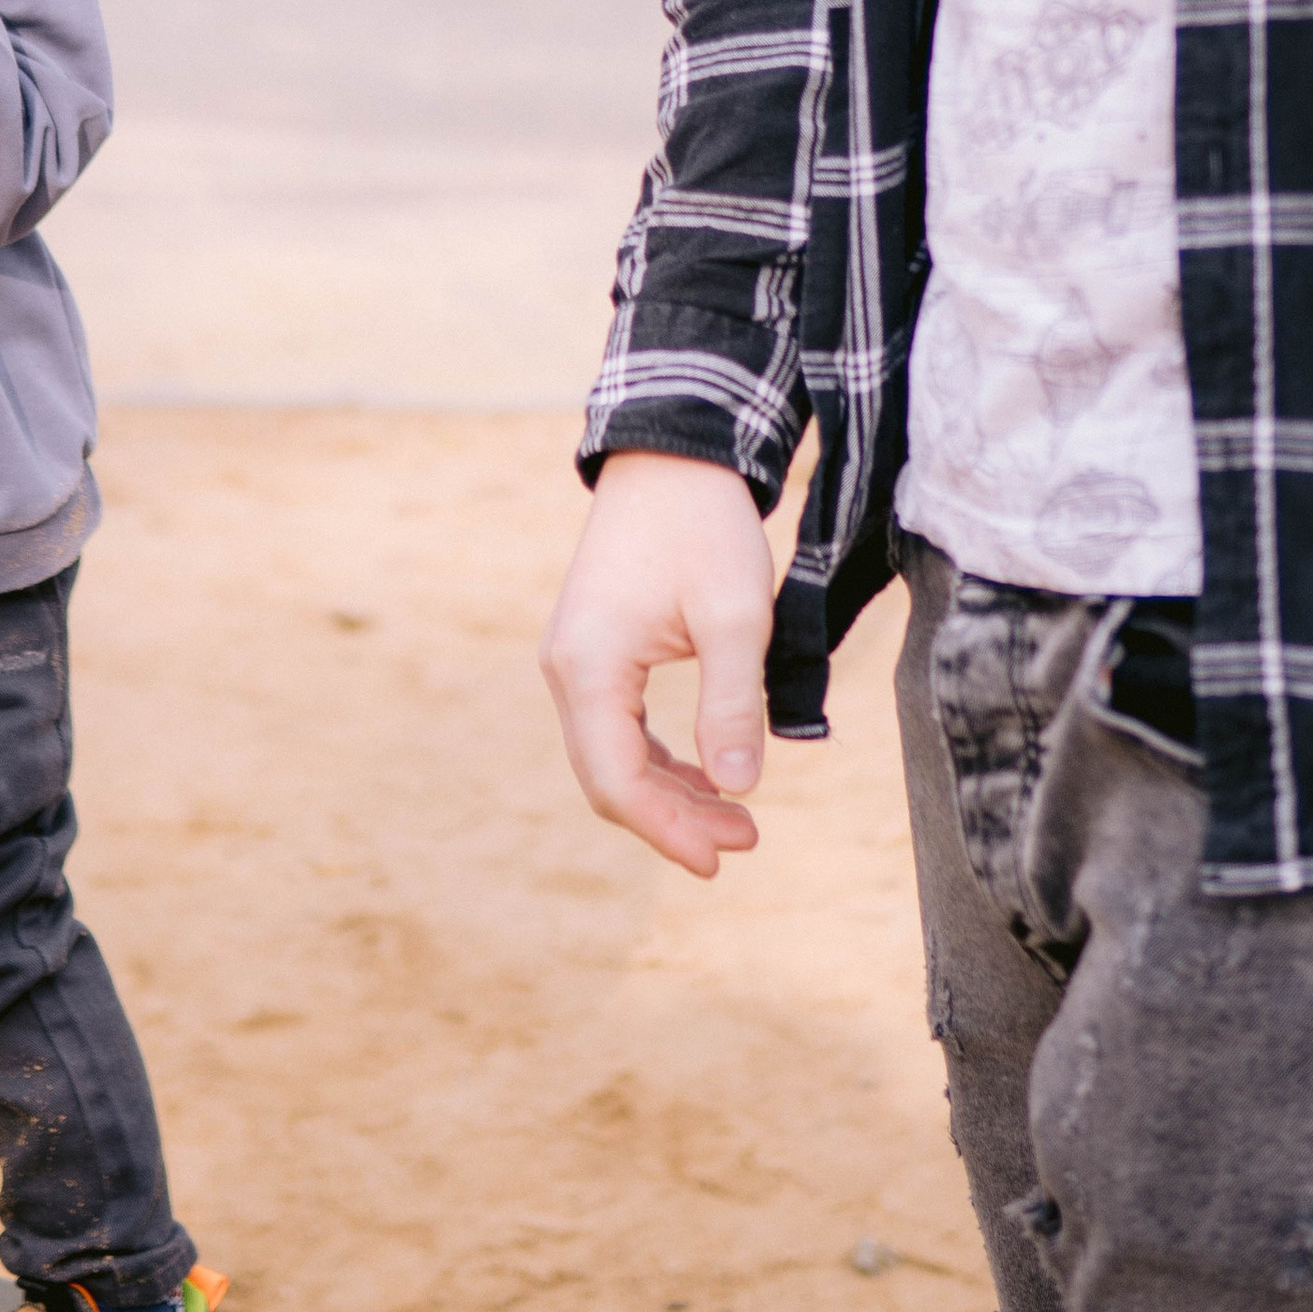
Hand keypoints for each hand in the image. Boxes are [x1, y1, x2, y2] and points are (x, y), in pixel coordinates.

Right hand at [540, 449, 774, 878]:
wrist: (671, 454)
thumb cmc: (703, 526)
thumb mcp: (733, 615)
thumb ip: (732, 702)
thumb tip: (739, 786)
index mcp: (589, 666)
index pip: (616, 780)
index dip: (667, 830)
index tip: (724, 858)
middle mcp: (567, 669)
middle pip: (607, 777)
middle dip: (672, 819)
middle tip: (745, 841)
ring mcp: (574, 658)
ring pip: (611, 755)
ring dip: (669, 791)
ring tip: (738, 817)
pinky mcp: (593, 648)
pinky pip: (617, 725)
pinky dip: (659, 758)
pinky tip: (707, 773)